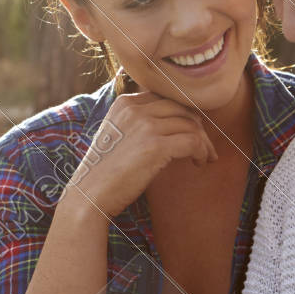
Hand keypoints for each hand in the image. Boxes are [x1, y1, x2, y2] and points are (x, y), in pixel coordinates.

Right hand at [67, 91, 219, 217]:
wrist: (90, 194)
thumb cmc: (105, 172)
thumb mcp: (117, 135)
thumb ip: (138, 122)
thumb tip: (172, 122)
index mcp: (124, 103)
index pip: (166, 98)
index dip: (183, 115)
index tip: (191, 132)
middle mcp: (134, 108)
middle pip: (182, 108)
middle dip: (197, 126)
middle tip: (203, 146)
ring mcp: (144, 125)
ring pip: (191, 124)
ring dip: (203, 142)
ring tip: (204, 157)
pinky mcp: (154, 145)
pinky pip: (192, 141)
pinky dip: (201, 151)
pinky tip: (199, 162)